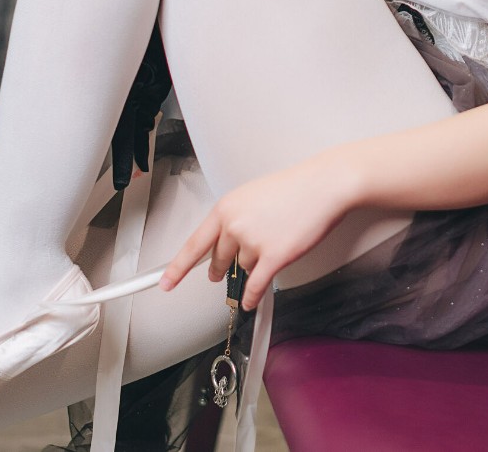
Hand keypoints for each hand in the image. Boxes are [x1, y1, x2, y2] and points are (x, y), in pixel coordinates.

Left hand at [158, 157, 355, 310]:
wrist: (322, 187)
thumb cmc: (292, 189)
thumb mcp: (250, 197)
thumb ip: (232, 220)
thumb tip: (222, 246)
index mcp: (225, 208)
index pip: (194, 245)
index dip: (177, 268)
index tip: (166, 283)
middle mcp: (234, 226)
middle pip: (220, 261)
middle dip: (224, 267)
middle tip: (225, 268)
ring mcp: (253, 243)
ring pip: (244, 269)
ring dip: (255, 265)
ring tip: (273, 243)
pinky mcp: (273, 257)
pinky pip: (255, 286)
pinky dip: (251, 297)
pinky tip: (250, 300)